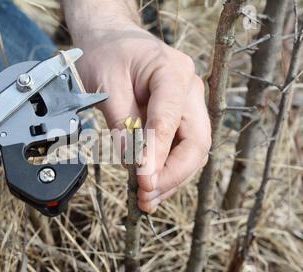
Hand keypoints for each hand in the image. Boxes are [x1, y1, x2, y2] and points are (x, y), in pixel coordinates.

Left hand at [73, 25, 210, 212]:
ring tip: (147, 201)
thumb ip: (121, 122)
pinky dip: (167, 170)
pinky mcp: (181, 118)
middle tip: (147, 196)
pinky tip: (151, 187)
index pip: (170, 121)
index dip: (158, 154)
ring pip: (192, 151)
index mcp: (173, 72)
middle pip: (196, 141)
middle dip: (173, 174)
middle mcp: (190, 89)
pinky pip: (181, 149)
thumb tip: (131, 162)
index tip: (143, 181)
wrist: (112, 40)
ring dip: (171, 178)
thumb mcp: (107, 84)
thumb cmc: (108, 54)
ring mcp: (189, 104)